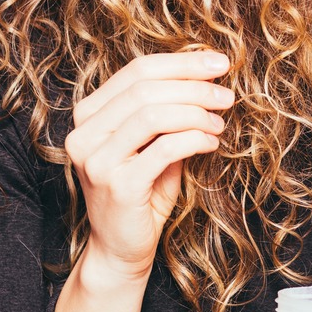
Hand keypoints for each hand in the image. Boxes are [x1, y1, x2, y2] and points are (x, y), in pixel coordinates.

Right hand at [64, 51, 233, 277]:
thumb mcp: (152, 146)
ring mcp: (96, 160)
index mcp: (89, 115)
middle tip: (226, 95)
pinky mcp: (117, 185)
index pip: (136, 71)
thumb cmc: (142, 194)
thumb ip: (168, 112)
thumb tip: (207, 77)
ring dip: (196, 113)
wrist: (122, 248)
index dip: (182, 62)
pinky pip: (164, 148)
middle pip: (145, 88)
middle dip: (194, 86)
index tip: (219, 62)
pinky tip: (212, 143)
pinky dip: (195, 139)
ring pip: (153, 114)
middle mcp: (84, 133)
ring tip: (220, 123)